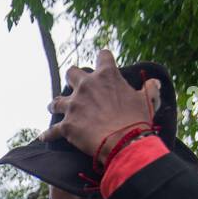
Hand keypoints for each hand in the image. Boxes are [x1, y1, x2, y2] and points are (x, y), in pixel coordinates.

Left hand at [40, 48, 161, 165]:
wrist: (124, 142)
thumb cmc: (137, 120)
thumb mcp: (147, 100)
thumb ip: (150, 88)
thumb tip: (154, 83)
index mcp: (107, 76)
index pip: (103, 56)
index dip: (103, 59)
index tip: (103, 63)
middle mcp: (86, 86)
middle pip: (71, 73)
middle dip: (72, 79)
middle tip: (75, 86)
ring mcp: (74, 105)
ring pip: (57, 100)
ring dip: (56, 103)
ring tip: (55, 106)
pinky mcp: (67, 126)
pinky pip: (52, 131)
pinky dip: (48, 134)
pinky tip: (43, 137)